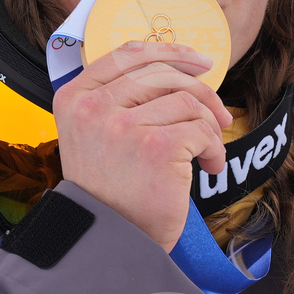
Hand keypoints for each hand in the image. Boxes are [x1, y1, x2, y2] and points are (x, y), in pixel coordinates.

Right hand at [53, 41, 230, 252]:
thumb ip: (120, 99)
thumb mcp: (96, 135)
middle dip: (201, 91)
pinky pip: (201, 129)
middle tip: (219, 115)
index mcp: (74, 97)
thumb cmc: (110, 191)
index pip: (128, 54)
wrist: (111, 242)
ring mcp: (122, 125)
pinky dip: (214, 148)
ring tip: (206, 153)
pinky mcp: (155, 146)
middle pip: (163, 73)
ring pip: (187, 101)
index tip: (199, 62)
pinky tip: (208, 167)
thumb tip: (178, 67)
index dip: (170, 51)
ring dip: (209, 128)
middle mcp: (93, 107)